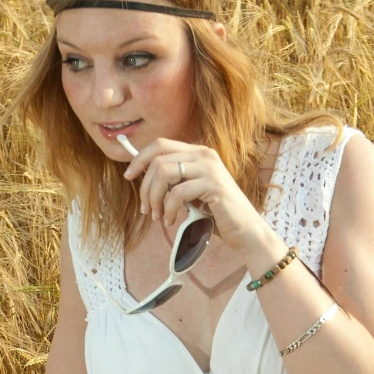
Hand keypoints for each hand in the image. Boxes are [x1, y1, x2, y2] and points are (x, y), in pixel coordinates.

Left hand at [121, 135, 270, 262]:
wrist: (244, 229)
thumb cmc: (216, 213)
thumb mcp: (192, 191)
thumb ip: (175, 181)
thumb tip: (144, 177)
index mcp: (198, 152)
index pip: (160, 144)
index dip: (139, 158)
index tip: (129, 176)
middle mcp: (204, 155)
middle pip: (158, 160)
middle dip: (145, 187)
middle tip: (146, 209)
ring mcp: (209, 168)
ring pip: (164, 173)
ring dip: (154, 198)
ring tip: (158, 216)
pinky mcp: (213, 185)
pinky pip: (178, 193)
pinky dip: (169, 209)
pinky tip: (172, 220)